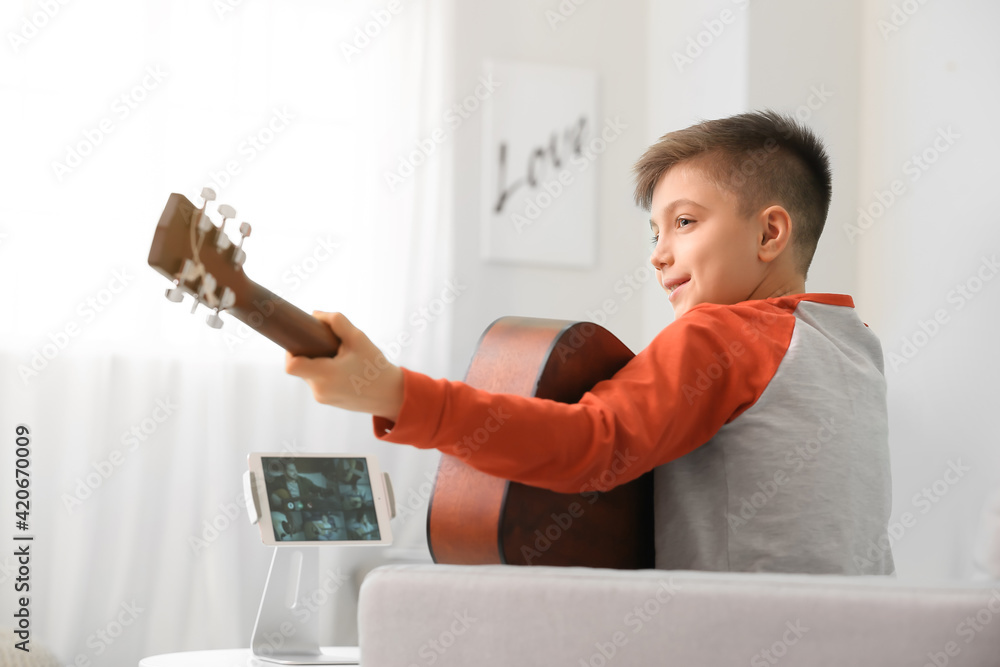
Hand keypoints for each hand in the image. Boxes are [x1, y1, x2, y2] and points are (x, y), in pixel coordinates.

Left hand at [285, 311, 403, 421]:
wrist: (391, 396)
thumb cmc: (375, 367)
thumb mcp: (358, 339)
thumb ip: (336, 322)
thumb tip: (315, 315)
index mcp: (326, 375)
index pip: (291, 365)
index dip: (290, 350)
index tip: (302, 340)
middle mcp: (319, 390)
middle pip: (300, 367)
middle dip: (309, 353)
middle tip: (328, 344)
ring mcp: (322, 398)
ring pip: (309, 375)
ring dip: (317, 363)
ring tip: (339, 357)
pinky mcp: (327, 401)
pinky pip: (318, 382)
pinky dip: (324, 372)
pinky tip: (342, 368)